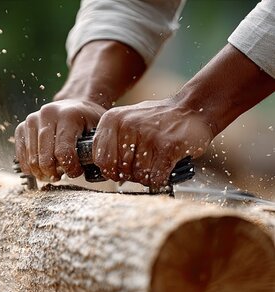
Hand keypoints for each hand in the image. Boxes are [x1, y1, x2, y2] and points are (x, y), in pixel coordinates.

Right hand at [14, 99, 105, 180]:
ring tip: (52, 173)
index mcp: (68, 115)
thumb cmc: (89, 121)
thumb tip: (96, 169)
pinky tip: (41, 169)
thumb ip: (97, 147)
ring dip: (42, 173)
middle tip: (61, 176)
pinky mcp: (22, 127)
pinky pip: (21, 156)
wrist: (74, 104)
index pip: (63, 152)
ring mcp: (31, 120)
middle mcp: (47, 114)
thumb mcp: (99, 130)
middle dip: (53, 173)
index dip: (70, 169)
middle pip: (44, 158)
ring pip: (31, 160)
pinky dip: (30, 168)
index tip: (76, 172)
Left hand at [93, 98, 213, 186]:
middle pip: (120, 171)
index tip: (122, 170)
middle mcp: (127, 125)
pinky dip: (161, 180)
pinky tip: (166, 167)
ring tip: (157, 163)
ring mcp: (148, 135)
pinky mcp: (168, 146)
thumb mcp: (126, 122)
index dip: (112, 171)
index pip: (101, 160)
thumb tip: (106, 172)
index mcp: (112, 120)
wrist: (192, 108)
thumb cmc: (157, 121)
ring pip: (139, 176)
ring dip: (149, 176)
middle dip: (132, 174)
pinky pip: (156, 178)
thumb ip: (111, 143)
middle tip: (145, 164)